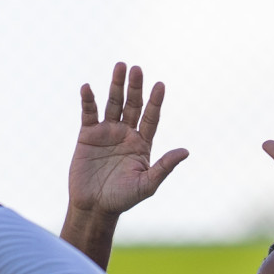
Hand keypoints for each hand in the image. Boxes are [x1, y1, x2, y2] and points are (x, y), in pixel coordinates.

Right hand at [67, 63, 187, 217]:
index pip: (151, 117)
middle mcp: (126, 133)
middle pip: (133, 105)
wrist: (94, 207)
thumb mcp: (147, 185)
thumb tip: (185, 151)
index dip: (156, 102)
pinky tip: (87, 88)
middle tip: (137, 69)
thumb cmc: (122, 199)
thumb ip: (164, 167)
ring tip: (120, 66)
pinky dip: (88, 100)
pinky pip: (89, 113)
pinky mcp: (88, 135)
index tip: (160, 86)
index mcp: (142, 143)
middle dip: (135, 87)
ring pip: (113, 103)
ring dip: (116, 85)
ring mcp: (107, 132)